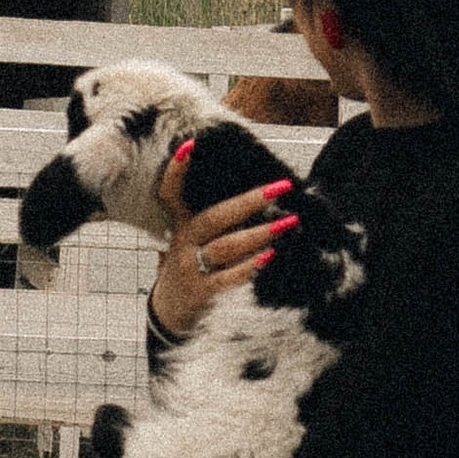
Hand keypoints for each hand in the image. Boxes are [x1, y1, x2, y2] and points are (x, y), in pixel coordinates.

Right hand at [149, 145, 298, 340]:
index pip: (171, 193)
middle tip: (280, 188)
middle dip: (249, 201)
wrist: (170, 313)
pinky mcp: (201, 293)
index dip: (177, 170)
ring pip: (225, 246)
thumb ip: (216, 220)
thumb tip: (260, 194)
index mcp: (180, 224)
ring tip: (289, 223)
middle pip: (214, 217)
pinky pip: (227, 278)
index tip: (190, 145)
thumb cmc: (192, 266)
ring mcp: (190, 269)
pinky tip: (269, 256)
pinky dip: (249, 267)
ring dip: (259, 234)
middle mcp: (183, 243)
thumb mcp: (192, 239)